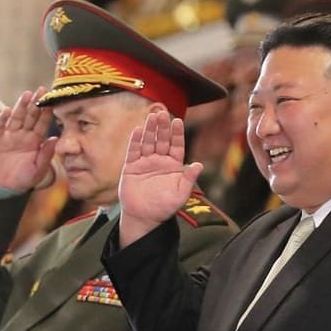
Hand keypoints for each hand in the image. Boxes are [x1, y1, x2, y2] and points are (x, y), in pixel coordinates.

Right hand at [0, 90, 58, 194]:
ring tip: (27, 95)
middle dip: (36, 103)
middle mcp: (23, 135)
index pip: (43, 124)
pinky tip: (7, 111)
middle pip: (30, 116)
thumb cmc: (22, 180)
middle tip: (42, 90)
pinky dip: (2, 119)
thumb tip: (56, 139)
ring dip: (21, 106)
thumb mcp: (38, 169)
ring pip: (16, 118)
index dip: (47, 112)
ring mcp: (9, 136)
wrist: (1, 188)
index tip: (53, 101)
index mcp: (35, 141)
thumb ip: (46, 154)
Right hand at [117, 109, 202, 246]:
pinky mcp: (131, 167)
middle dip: (163, 127)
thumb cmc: (164, 207)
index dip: (177, 134)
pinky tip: (138, 130)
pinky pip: (133, 151)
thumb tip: (199, 164)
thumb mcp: (181, 194)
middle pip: (162, 140)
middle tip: (163, 113)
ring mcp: (145, 162)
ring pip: (148, 142)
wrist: (144, 217)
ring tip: (152, 117)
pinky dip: (136, 141)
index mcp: (173, 165)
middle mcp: (159, 161)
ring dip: (150, 130)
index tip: (178, 121)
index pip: (176, 145)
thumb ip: (189, 178)